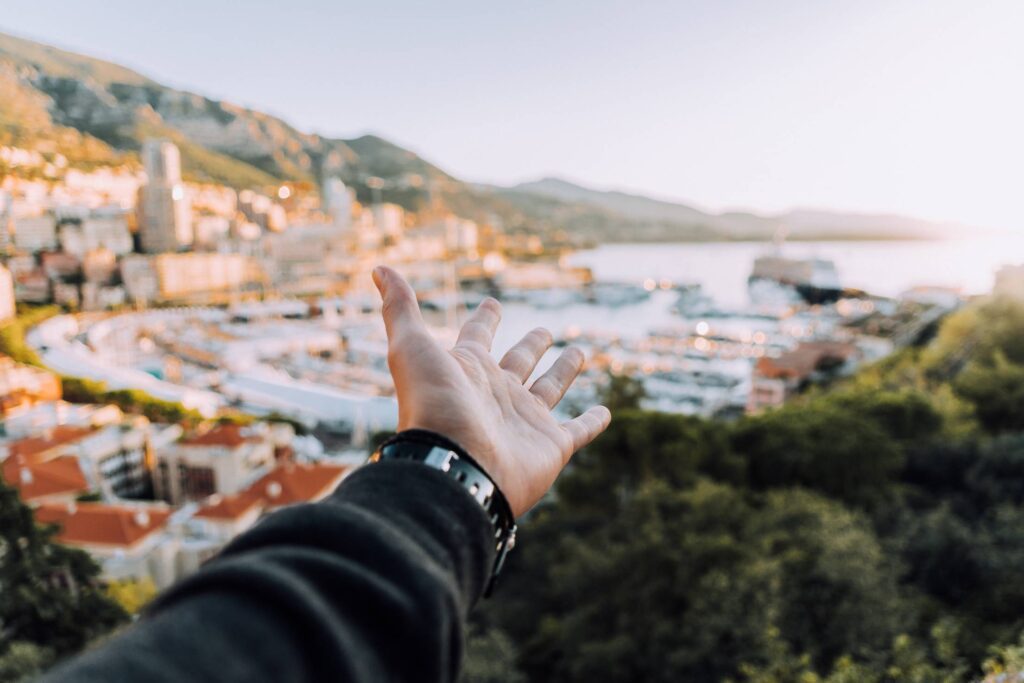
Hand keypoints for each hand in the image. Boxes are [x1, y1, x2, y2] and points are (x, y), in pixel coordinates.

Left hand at [372, 266, 610, 516]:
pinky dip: (592, 423)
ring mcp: (524, 420)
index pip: (478, 336)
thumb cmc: (432, 405)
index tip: (492, 304)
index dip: (486, 318)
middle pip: (518, 362)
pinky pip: (576, 431)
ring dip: (564, 372)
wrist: (454, 467)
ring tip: (579, 353)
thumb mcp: (411, 347)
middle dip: (531, 346)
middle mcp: (496, 393)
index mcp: (468, 369)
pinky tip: (605, 413)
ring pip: (549, 389)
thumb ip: (399, 307)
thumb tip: (378, 268)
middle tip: (543, 332)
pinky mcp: (551, 445)